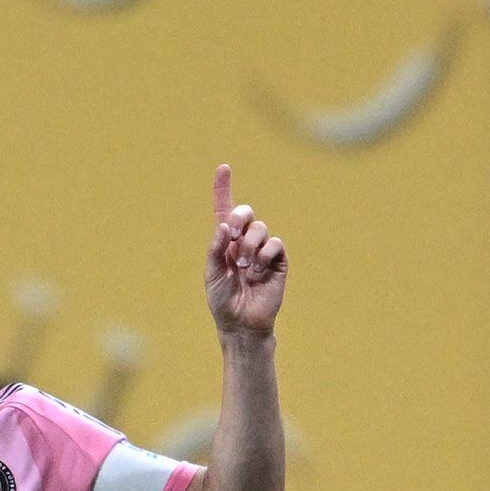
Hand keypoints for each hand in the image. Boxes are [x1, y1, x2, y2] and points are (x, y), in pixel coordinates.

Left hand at [205, 164, 287, 335]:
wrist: (241, 323)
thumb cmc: (222, 300)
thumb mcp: (211, 274)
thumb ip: (215, 248)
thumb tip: (224, 225)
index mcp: (225, 242)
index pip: (225, 209)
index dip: (223, 188)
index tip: (223, 167)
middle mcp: (244, 242)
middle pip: (246, 212)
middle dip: (239, 218)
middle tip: (232, 236)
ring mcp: (263, 250)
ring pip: (261, 228)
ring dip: (249, 247)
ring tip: (244, 269)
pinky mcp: (278, 261)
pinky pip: (275, 244)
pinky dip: (264, 255)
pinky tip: (258, 273)